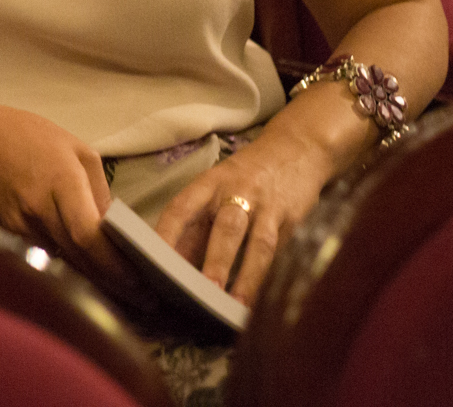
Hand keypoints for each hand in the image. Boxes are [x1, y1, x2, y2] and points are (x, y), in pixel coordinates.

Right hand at [0, 98, 141, 298]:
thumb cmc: (28, 137)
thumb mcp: (76, 149)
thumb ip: (100, 190)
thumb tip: (116, 230)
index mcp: (61, 182)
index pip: (87, 235)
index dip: (114, 264)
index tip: (141, 281)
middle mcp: (38, 209)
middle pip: (78, 258)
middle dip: (114, 283)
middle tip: (146, 298)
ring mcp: (18, 226)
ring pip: (63, 264)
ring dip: (94, 281)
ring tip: (125, 292)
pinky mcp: (6, 236)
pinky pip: (44, 258)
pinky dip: (68, 270)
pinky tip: (88, 275)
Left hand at [153, 128, 330, 304]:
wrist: (297, 148)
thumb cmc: (244, 178)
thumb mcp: (215, 190)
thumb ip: (197, 227)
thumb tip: (174, 270)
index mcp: (209, 183)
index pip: (182, 208)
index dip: (168, 233)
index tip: (155, 261)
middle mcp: (238, 192)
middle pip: (226, 228)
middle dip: (216, 260)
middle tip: (205, 289)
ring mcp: (268, 207)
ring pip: (259, 243)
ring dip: (248, 276)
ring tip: (238, 305)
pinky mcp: (294, 221)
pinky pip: (283, 252)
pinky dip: (272, 277)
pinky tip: (265, 299)